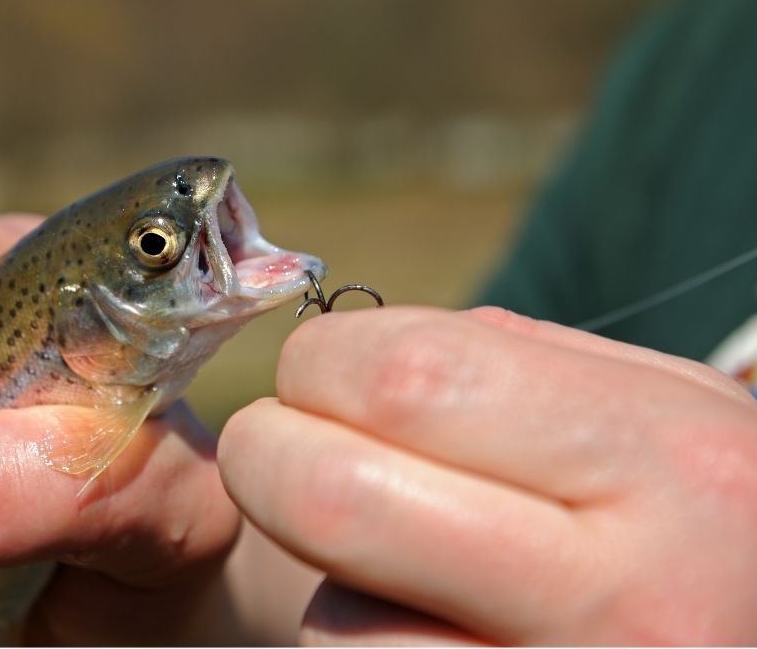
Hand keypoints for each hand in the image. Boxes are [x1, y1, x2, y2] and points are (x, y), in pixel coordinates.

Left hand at [219, 305, 756, 644]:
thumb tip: (349, 355)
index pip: (404, 377)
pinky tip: (432, 633)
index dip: (321, 363)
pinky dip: (364, 646)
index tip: (314, 373)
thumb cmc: (705, 523)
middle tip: (278, 448)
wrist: (754, 636)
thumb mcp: (666, 421)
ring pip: (334, 626)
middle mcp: (636, 602)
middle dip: (266, 455)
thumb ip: (515, 366)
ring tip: (407, 570)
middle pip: (333, 495)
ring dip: (330, 580)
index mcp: (673, 463)